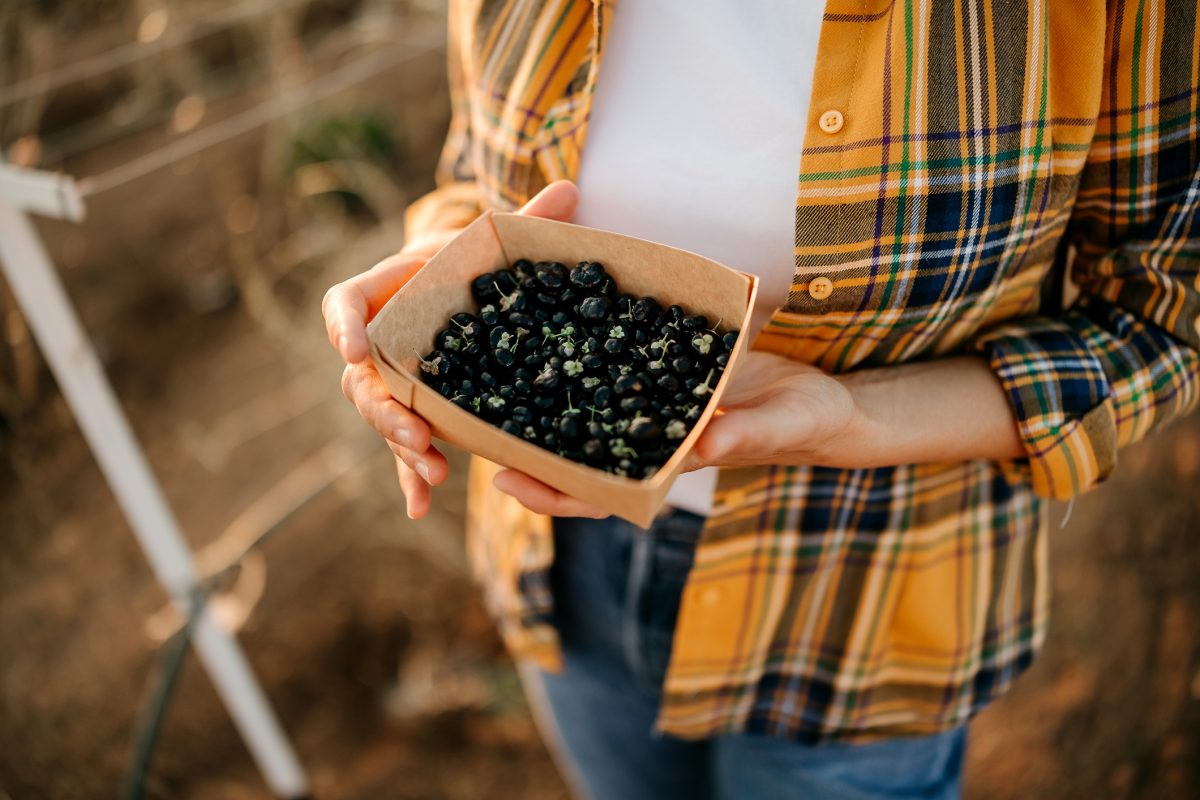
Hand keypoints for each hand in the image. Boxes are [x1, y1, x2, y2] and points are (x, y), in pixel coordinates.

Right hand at [323, 180, 580, 517]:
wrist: (459, 289)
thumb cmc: (470, 261)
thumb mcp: (495, 242)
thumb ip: (527, 219)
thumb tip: (572, 186)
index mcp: (388, 290)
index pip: (344, 301)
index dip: (342, 324)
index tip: (353, 350)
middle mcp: (380, 340)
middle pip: (361, 377)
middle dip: (383, 410)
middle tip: (414, 434)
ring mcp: (391, 380)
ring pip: (380, 416)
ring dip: (400, 447)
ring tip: (432, 471)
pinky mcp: (411, 411)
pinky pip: (403, 447)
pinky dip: (409, 477)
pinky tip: (419, 508)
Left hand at [492, 349, 1026, 517]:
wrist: (821, 394)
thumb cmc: (803, 421)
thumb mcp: (778, 425)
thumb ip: (744, 433)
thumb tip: (705, 440)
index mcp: (666, 463)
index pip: (600, 491)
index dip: (554, 492)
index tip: (509, 484)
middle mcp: (647, 436)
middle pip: (576, 448)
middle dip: (526, 443)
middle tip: (469, 430)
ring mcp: (650, 403)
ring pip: (586, 404)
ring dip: (541, 394)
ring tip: (487, 369)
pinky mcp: (660, 366)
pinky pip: (614, 358)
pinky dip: (583, 344)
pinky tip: (551, 315)